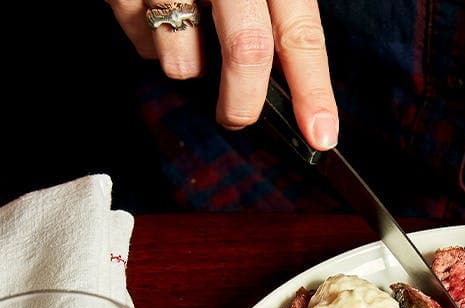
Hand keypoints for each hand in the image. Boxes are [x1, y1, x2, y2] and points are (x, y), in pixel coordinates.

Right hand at [107, 0, 338, 148]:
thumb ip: (276, 16)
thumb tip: (293, 89)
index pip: (300, 34)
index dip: (313, 91)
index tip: (322, 135)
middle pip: (247, 53)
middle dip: (243, 103)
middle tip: (236, 116)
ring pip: (182, 59)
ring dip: (186, 63)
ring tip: (184, 28)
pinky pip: (139, 41)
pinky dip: (149, 41)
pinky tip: (155, 8)